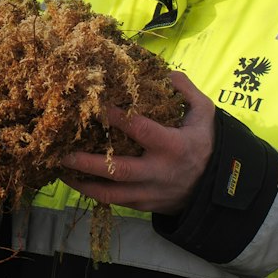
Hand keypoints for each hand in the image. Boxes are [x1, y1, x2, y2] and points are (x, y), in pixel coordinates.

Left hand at [59, 72, 214, 215]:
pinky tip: (76, 181)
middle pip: (118, 170)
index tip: (94, 104)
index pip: (140, 130)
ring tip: (60, 170)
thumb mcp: (205, 114)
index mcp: (173, 146)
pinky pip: (114, 203)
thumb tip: (165, 73)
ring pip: (111, 194)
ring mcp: (150, 192)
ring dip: (82, 184)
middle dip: (88, 162)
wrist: (216, 188)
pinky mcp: (144, 205)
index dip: (116, 118)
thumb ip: (186, 91)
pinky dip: (93, 193)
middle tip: (63, 152)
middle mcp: (159, 172)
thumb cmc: (206, 144)